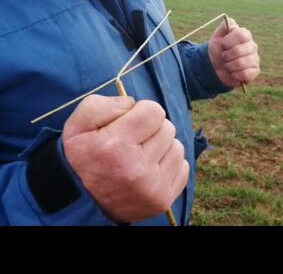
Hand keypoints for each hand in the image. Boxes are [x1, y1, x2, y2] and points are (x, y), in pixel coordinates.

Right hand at [62, 95, 188, 222]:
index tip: (131, 121)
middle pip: (168, 128)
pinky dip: (169, 164)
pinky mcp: (164, 200)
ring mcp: (153, 187)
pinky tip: (151, 169)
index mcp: (115, 147)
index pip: (154, 111)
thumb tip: (132, 103)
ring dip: (162, 146)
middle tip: (134, 140)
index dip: (142, 111)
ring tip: (142, 155)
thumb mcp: (76, 127)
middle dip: (152, 129)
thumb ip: (100, 106)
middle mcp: (137, 168)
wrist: (83, 203)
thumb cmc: (82, 159)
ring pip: (177, 147)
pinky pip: (182, 167)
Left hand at [208, 18, 259, 87]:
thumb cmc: (218, 50)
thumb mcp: (217, 36)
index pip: (241, 35)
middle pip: (238, 51)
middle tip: (224, 56)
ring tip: (228, 65)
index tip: (222, 45)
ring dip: (229, 66)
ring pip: (240, 64)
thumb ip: (224, 27)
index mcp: (245, 35)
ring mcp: (255, 59)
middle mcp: (252, 46)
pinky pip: (244, 74)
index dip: (228, 41)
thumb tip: (232, 25)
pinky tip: (233, 72)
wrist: (215, 67)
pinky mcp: (254, 72)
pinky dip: (234, 75)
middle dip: (226, 55)